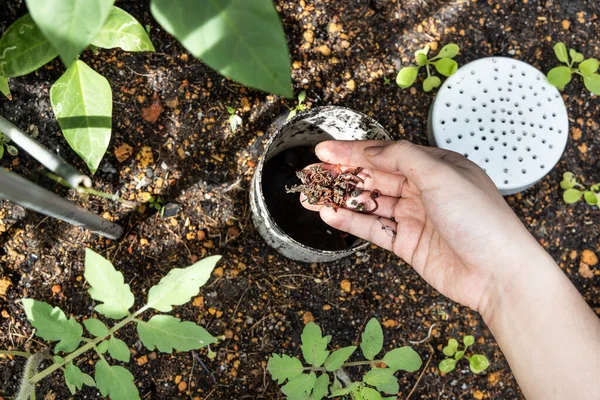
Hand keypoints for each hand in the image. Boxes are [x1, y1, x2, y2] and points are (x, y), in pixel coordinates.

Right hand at [303, 140, 545, 312]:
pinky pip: (373, 228)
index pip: (386, 153)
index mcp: (435, 167)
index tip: (325, 150)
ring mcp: (414, 217)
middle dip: (342, 174)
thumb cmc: (481, 219)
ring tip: (312, 195)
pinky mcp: (407, 243)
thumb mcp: (441, 174)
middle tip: (313, 173)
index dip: (353, 151)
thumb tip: (371, 150)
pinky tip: (330, 214)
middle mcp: (423, 190)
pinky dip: (351, 221)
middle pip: (374, 177)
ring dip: (341, 199)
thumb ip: (402, 158)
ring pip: (370, 203)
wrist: (499, 273)